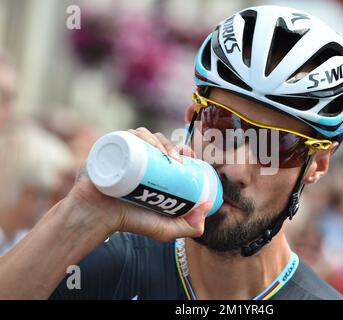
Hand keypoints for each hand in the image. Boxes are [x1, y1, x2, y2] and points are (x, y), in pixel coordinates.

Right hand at [67, 127, 210, 241]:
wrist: (96, 218)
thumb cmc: (129, 221)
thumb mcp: (165, 229)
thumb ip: (189, 227)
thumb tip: (208, 207)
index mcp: (151, 168)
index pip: (170, 151)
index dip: (183, 150)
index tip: (191, 158)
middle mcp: (138, 157)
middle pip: (159, 142)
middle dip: (172, 146)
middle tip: (178, 161)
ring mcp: (124, 151)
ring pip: (144, 136)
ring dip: (158, 139)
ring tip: (165, 155)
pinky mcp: (109, 148)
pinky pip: (125, 134)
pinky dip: (138, 134)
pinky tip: (148, 143)